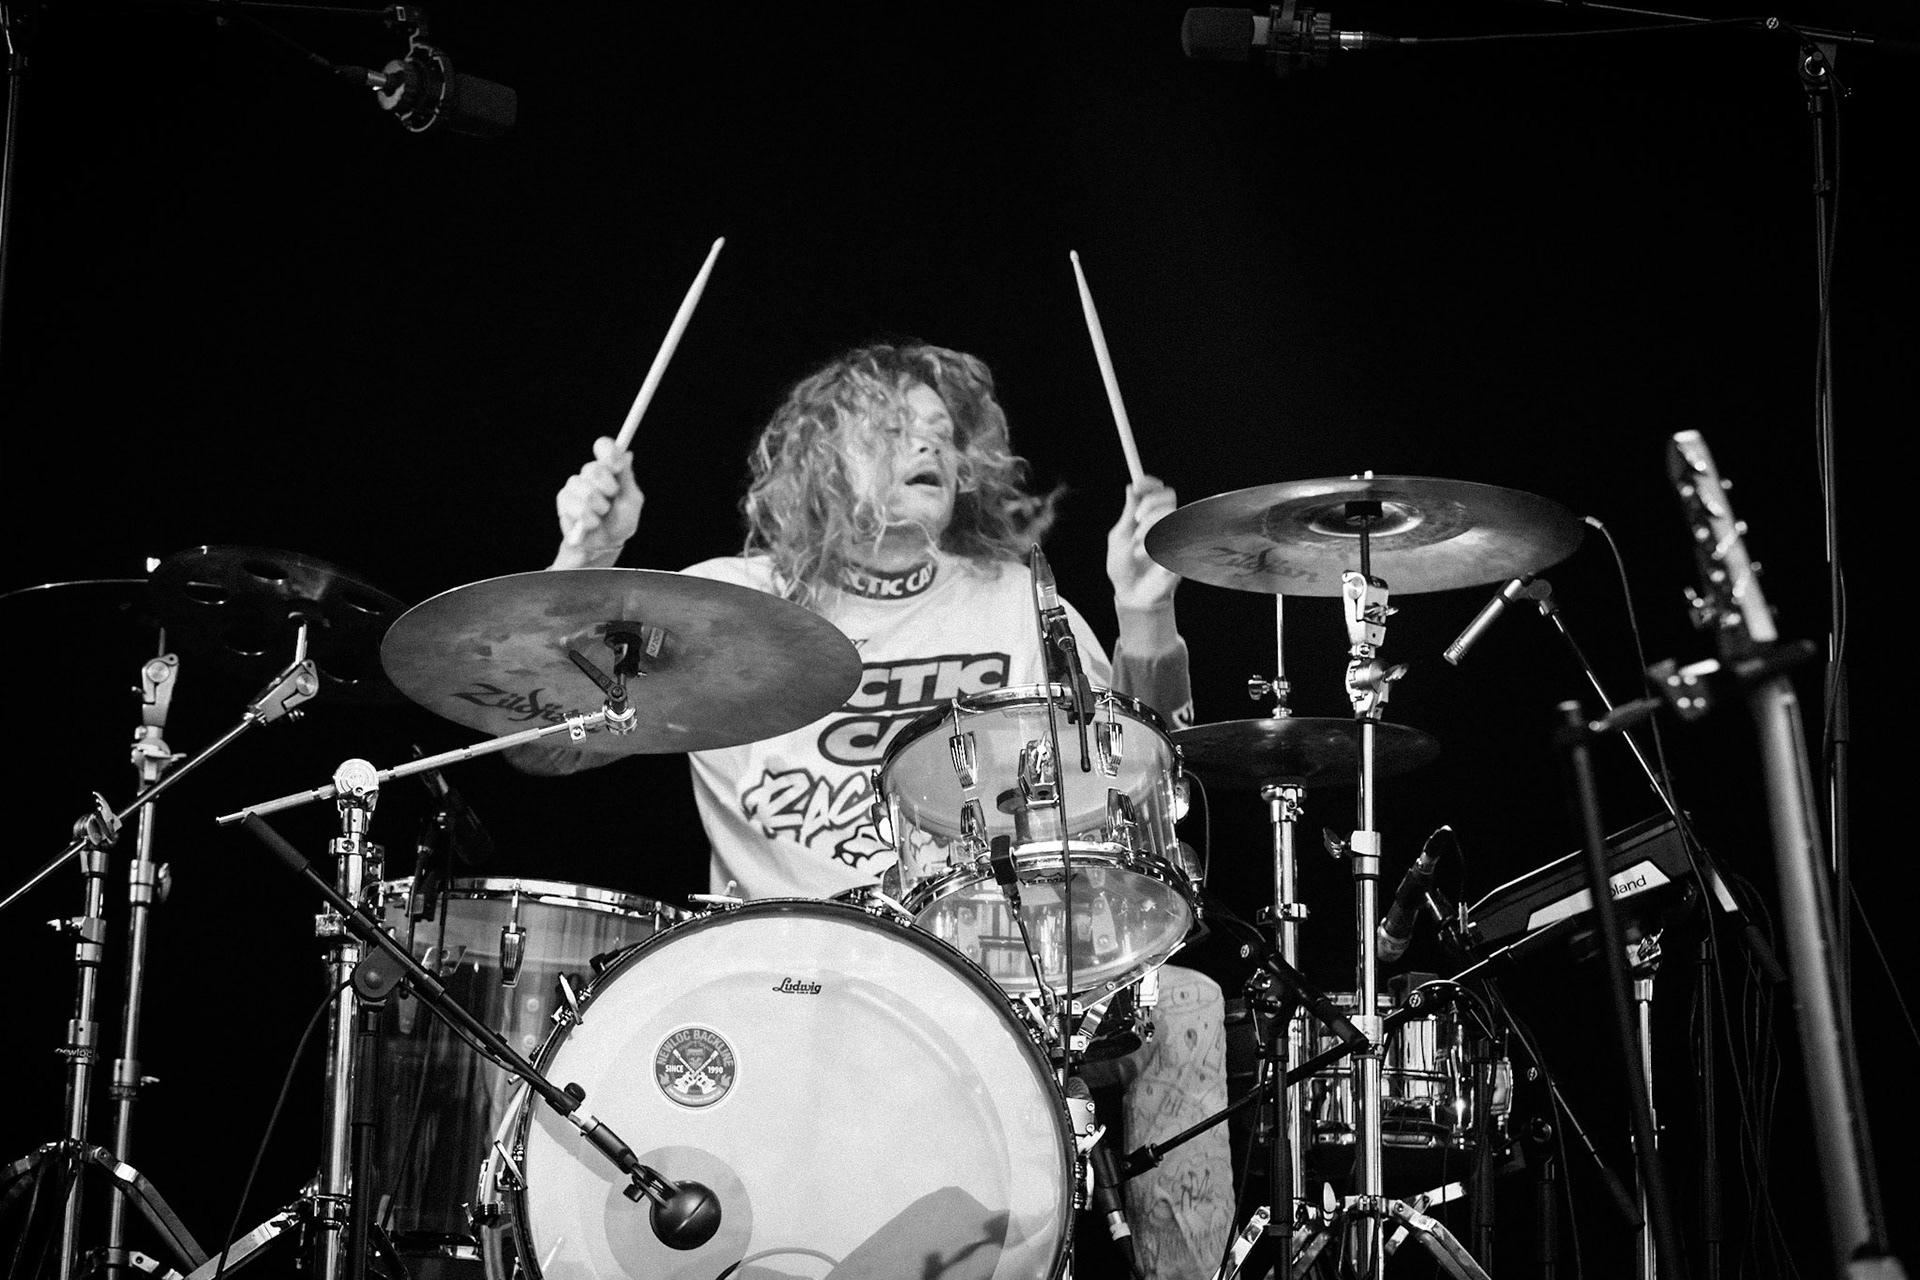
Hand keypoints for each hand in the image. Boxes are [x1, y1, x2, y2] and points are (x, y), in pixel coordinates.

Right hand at [554, 436, 642, 567]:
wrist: (605, 545)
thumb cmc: (620, 522)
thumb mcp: (632, 501)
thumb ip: (627, 478)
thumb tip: (627, 454)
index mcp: (609, 469)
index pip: (604, 447)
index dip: (608, 452)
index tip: (616, 465)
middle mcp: (590, 474)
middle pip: (594, 468)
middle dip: (607, 487)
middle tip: (611, 499)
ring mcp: (575, 486)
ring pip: (583, 487)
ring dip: (597, 506)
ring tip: (601, 515)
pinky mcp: (564, 501)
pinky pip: (572, 503)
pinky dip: (587, 517)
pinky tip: (591, 522)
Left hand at [1106, 475, 1179, 611]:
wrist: (1131, 594)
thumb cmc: (1124, 568)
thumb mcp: (1119, 537)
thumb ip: (1128, 513)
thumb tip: (1131, 489)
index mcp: (1149, 517)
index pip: (1157, 491)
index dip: (1149, 483)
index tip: (1137, 484)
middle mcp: (1164, 523)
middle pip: (1168, 496)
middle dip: (1149, 504)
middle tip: (1136, 518)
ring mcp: (1175, 536)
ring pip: (1170, 515)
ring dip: (1148, 529)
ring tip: (1137, 548)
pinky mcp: (1183, 551)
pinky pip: (1174, 536)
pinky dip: (1154, 546)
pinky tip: (1147, 557)